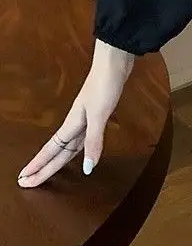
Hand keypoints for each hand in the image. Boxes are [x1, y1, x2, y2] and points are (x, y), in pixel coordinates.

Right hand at [17, 39, 134, 187]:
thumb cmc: (105, 85)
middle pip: (58, 150)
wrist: (114, 62)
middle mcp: (76, 122)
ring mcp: (86, 116)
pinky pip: (82, 135)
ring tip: (48, 170)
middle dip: (44, 167)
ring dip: (59, 158)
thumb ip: (93, 141)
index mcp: (73, 124)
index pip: (52, 151)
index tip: (24, 180)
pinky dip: (79, 145)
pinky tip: (83, 148)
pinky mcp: (98, 111)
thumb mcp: (99, 115)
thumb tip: (88, 168)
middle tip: (28, 183)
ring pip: (69, 143)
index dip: (40, 166)